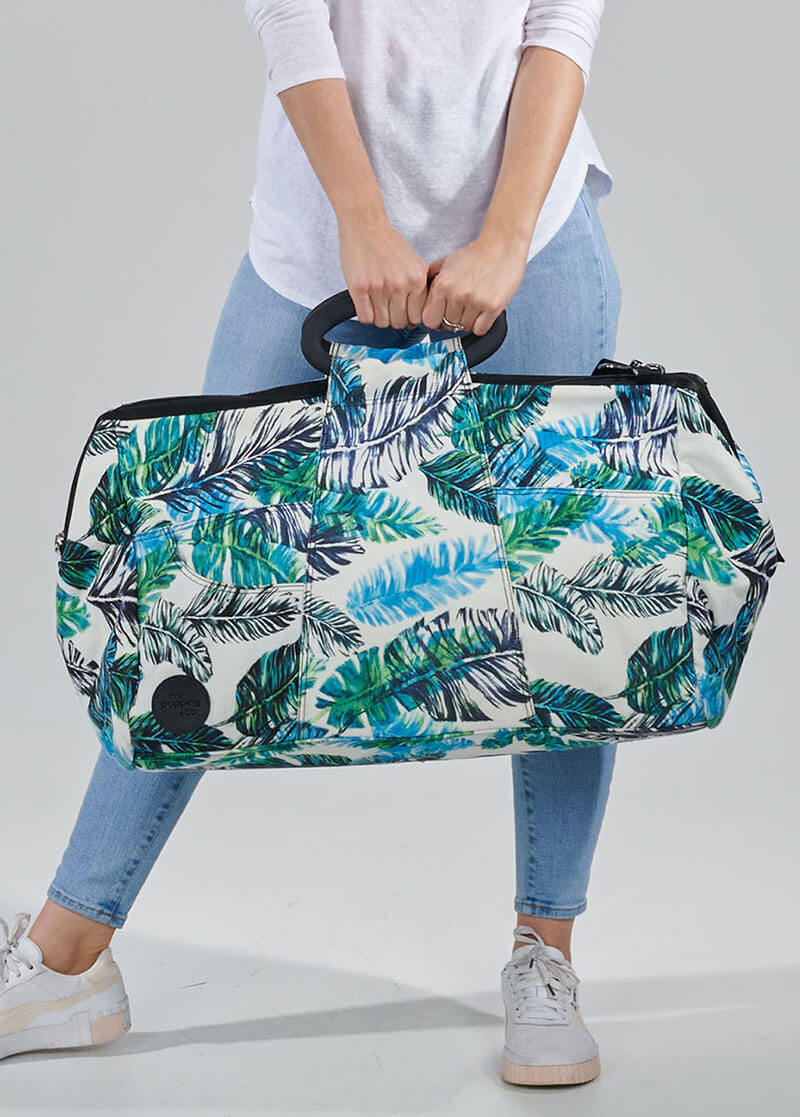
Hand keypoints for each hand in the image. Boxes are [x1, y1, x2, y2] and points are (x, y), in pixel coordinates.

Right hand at [338, 212, 429, 328]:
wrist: (366, 224)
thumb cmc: (388, 242)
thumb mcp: (414, 262)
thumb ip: (420, 286)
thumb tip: (421, 313)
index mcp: (416, 279)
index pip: (417, 317)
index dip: (409, 317)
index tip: (403, 312)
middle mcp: (400, 285)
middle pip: (399, 322)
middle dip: (393, 318)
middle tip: (387, 308)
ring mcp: (379, 287)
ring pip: (382, 322)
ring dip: (378, 317)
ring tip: (376, 304)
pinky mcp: (360, 288)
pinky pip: (365, 317)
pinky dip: (365, 315)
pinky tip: (366, 304)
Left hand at [421, 232, 528, 335]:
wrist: (502, 245)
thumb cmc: (475, 254)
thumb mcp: (446, 263)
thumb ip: (432, 280)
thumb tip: (421, 297)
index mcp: (442, 285)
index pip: (429, 319)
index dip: (435, 319)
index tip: (441, 316)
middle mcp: (457, 294)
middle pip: (448, 326)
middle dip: (453, 320)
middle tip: (460, 310)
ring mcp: (476, 302)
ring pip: (465, 328)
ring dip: (467, 322)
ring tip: (473, 308)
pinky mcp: (493, 307)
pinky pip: (480, 330)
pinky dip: (480, 325)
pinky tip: (482, 313)